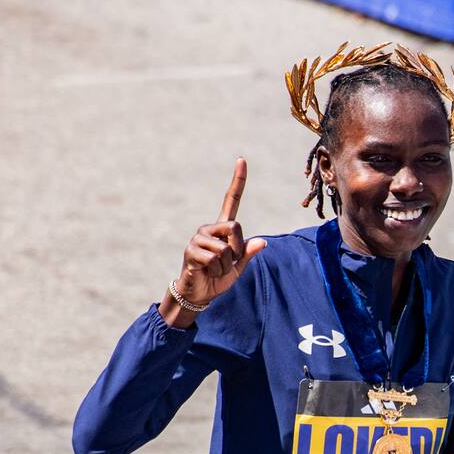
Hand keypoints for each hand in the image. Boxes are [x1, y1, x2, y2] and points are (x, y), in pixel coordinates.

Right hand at [159, 158, 266, 326]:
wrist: (200, 293)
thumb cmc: (219, 278)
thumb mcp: (238, 267)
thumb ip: (248, 254)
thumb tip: (262, 243)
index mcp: (222, 228)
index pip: (230, 200)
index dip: (237, 181)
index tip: (241, 159)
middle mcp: (209, 228)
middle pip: (236, 227)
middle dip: (237, 250)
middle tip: (228, 263)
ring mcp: (198, 238)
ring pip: (226, 248)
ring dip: (226, 265)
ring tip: (215, 269)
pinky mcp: (191, 250)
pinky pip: (215, 259)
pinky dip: (217, 270)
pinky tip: (207, 272)